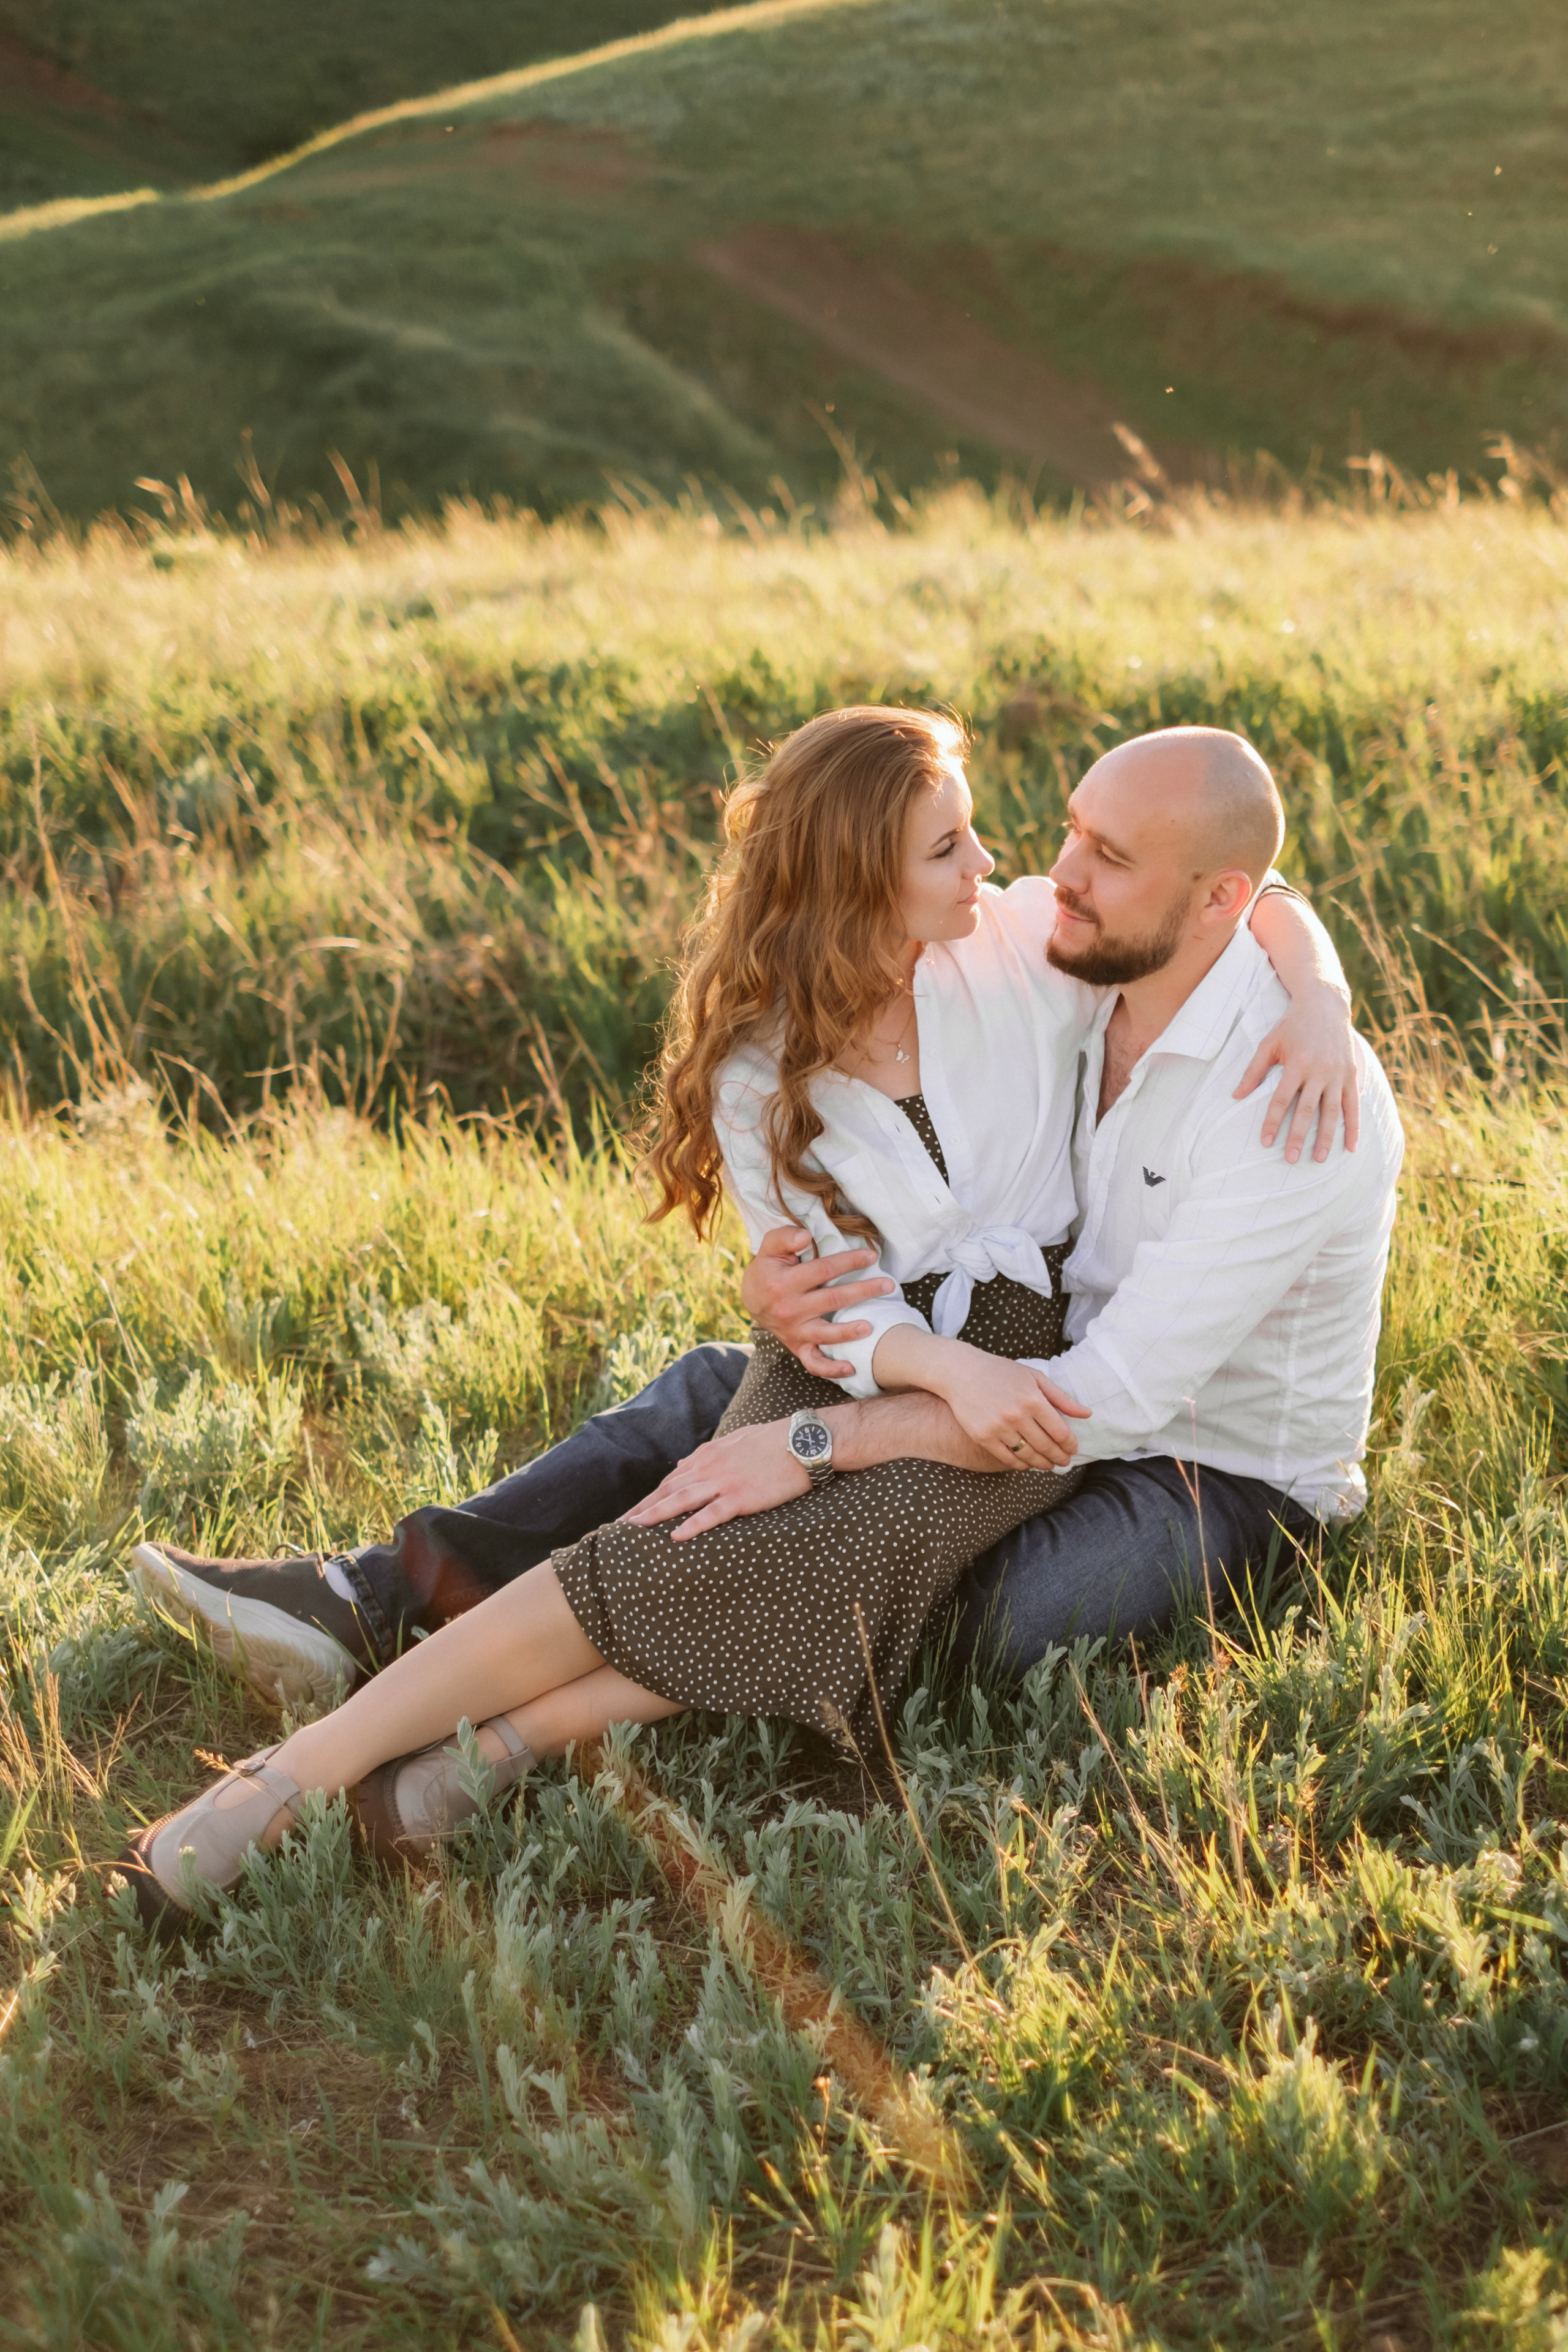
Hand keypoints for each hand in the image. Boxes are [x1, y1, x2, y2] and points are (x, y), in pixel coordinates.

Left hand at [621, 1419, 809, 1540]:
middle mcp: (710, 1467)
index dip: (651, 1498)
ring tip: (633, 1529)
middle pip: (668, 1490)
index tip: (634, 1513)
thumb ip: (709, 1454)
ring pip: (681, 1500)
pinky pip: (712, 1513)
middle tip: (620, 1526)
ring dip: (655, 1515)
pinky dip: (692, 1524)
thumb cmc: (774, 1441)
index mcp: (708, 1455)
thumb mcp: (735, 1441)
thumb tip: (685, 1465)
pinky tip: (676, 1536)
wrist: (803, 1440)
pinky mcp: (742, 1496)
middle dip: (642, 1509)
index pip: (672, 1480)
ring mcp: (725, 1481)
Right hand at [739, 1223, 896, 1377]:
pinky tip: (851, 1368)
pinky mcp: (797, 1346)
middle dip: (863, 1291)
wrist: (751, 1299)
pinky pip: (814, 1363)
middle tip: (888, 1285)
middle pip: (833, 1300)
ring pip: (826, 1334)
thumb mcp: (769, 1247)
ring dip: (850, 1332)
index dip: (849, 1262)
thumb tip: (806, 1236)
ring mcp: (794, 1331)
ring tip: (871, 1326)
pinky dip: (832, 1369)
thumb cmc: (767, 1269)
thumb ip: (785, 1237)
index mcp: (784, 1284)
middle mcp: (790, 1310)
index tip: (872, 1257)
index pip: (824, 1270)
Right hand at [932, 1345, 1089, 1471]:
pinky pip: (1007, 1458)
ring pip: (1028, 1455)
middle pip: (1046, 1447)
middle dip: (1059, 1457)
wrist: (961, 1372)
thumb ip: (1061, 1398)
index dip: (1069, 1445)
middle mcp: (1017, 1415)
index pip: (1060, 1432)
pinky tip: (1027, 1464)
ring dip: (1042, 1464)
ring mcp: (998, 1427)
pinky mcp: (983, 1436)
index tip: (1073, 1449)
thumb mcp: (1035, 1377)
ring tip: (1049, 1465)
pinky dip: (1020, 1465)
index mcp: (1033, 1399)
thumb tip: (1087, 1414)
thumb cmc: (1001, 1372)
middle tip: (1064, 1462)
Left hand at [1234, 985, 1359, 1163]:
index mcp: (1297, 1063)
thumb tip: (1235, 1096)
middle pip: (1307, 1109)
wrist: (1325, 1005)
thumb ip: (1253, 1071)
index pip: (1282, 1099)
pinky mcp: (1352, 1074)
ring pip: (1332, 1111)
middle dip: (1299, 1136)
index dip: (1273, 1121)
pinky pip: (1353, 1105)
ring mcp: (1338, 1073)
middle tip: (1291, 1159)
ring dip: (1326, 1137)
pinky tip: (1350, 1147)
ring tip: (1318, 1159)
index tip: (1266, 1142)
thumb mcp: (1269, 1043)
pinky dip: (1353, 1127)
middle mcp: (1319, 1070)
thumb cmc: (1291, 1026)